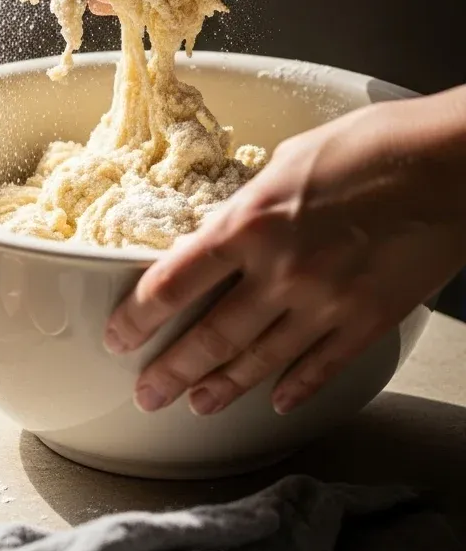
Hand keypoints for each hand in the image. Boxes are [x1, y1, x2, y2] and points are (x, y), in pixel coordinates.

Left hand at [104, 88, 465, 415]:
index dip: (137, 317)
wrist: (453, 161)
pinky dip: (296, 388)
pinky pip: (323, 366)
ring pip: (260, 361)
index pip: (172, 283)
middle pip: (209, 336)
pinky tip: (276, 403)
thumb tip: (221, 233)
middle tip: (147, 393)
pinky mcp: (370, 320)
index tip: (119, 336)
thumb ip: (248, 208)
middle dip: (171, 371)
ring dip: (222, 388)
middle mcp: (281, 272)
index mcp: (250, 224)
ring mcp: (327, 303)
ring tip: (196, 405)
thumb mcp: (286, 163)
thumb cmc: (373, 145)